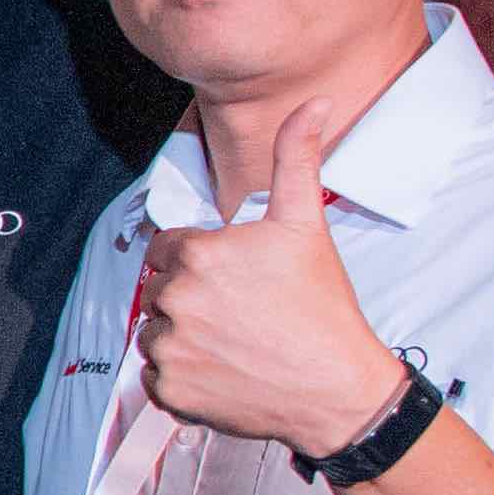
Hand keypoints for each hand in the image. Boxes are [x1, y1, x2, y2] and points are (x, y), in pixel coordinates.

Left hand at [131, 113, 410, 454]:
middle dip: (191, 295)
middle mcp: (175, 300)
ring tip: (235, 341)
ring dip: (184, 334)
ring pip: (156, 331)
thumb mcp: (305, 225)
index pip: (169, 248)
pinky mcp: (168, 390)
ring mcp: (170, 348)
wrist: (337, 389)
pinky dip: (181, 375)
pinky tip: (223, 370)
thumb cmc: (322, 308)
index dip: (200, 259)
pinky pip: (156, 375)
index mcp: (198, 255)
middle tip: (241, 311)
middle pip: (160, 288)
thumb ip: (296, 159)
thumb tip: (311, 105)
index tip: (234, 277)